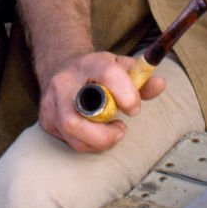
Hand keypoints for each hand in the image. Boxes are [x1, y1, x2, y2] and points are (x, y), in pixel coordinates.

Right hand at [38, 51, 164, 152]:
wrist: (62, 68)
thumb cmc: (97, 72)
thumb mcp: (120, 67)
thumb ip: (141, 79)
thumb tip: (160, 84)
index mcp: (89, 63)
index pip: (108, 75)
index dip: (126, 94)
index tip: (134, 109)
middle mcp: (65, 81)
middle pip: (79, 115)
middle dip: (104, 134)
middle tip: (121, 129)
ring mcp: (51, 102)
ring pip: (72, 133)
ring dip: (98, 141)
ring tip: (113, 132)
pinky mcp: (46, 119)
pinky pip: (69, 141)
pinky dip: (88, 144)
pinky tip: (96, 133)